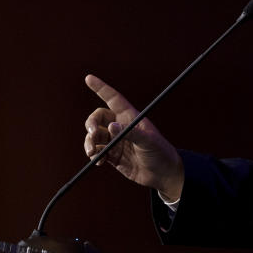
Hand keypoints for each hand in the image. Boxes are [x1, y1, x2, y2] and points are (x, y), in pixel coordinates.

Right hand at [83, 74, 183, 199]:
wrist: (163, 174)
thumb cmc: (160, 152)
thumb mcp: (149, 141)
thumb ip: (130, 133)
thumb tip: (110, 127)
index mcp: (130, 117)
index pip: (113, 98)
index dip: (101, 88)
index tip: (88, 78)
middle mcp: (121, 127)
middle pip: (97, 118)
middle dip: (90, 123)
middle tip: (91, 133)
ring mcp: (115, 141)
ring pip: (94, 136)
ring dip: (89, 142)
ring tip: (93, 152)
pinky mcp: (112, 155)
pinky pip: (96, 151)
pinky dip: (94, 155)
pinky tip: (99, 161)